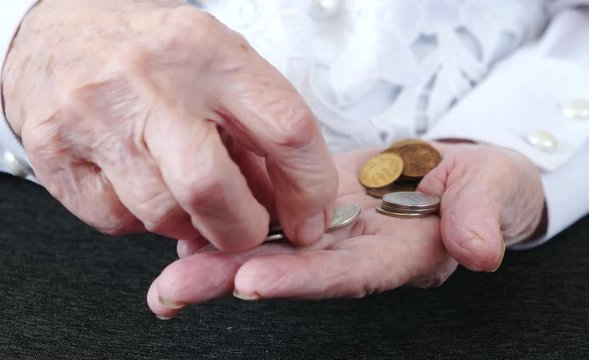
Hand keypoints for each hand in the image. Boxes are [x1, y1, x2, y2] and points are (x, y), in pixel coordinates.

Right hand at [2, 0, 336, 249]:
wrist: (61, 32)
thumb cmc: (156, 55)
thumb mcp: (220, 69)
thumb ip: (258, 135)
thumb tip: (290, 208)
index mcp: (211, 53)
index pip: (286, 129)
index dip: (309, 188)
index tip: (308, 218)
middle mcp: (152, 82)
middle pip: (211, 187)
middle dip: (242, 229)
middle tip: (247, 229)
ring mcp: (95, 117)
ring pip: (163, 214)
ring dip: (192, 223)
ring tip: (188, 195)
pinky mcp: (55, 152)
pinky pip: (118, 220)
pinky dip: (145, 219)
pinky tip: (144, 186)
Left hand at [146, 143, 544, 318]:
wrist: (457, 173)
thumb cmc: (481, 185)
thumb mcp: (492, 190)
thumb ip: (482, 216)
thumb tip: (481, 250)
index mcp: (395, 254)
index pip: (345, 273)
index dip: (301, 279)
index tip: (253, 281)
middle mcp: (353, 250)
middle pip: (291, 270)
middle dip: (233, 280)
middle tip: (174, 290)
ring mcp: (329, 229)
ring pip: (270, 248)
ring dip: (215, 260)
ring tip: (166, 272)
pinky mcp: (314, 204)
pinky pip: (268, 217)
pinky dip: (227, 223)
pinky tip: (185, 227)